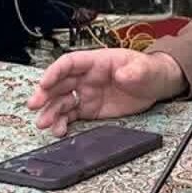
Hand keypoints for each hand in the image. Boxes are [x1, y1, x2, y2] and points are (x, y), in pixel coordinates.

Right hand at [26, 48, 186, 135]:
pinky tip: (58, 130)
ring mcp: (87, 94)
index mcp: (97, 62)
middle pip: (59, 83)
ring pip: (62, 101)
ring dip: (50, 111)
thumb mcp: (144, 68)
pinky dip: (62, 123)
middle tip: (34, 106)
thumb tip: (123, 75)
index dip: (55, 72)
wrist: (156, 85)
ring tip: (43, 124)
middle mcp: (87, 77)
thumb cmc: (147, 70)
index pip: (69, 63)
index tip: (44, 83)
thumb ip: (134, 71)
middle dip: (45, 94)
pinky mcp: (90, 109)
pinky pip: (72, 115)